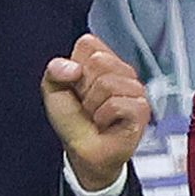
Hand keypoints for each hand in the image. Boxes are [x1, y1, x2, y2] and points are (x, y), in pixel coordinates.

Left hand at [41, 33, 150, 190]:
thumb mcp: (53, 91)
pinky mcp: (141, 109)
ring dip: (93, 105)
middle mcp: (121, 72)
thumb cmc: (73, 122)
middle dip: (84, 87)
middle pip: (99, 60)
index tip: (75, 85)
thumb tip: (73, 67)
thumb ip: (54, 70)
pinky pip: (117, 103)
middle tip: (87, 102)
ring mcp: (134, 89)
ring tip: (97, 115)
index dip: (75, 66)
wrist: (83, 152)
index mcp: (102, 62)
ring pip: (107, 83)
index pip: (89, 43)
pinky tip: (107, 123)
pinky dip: (104, 117)